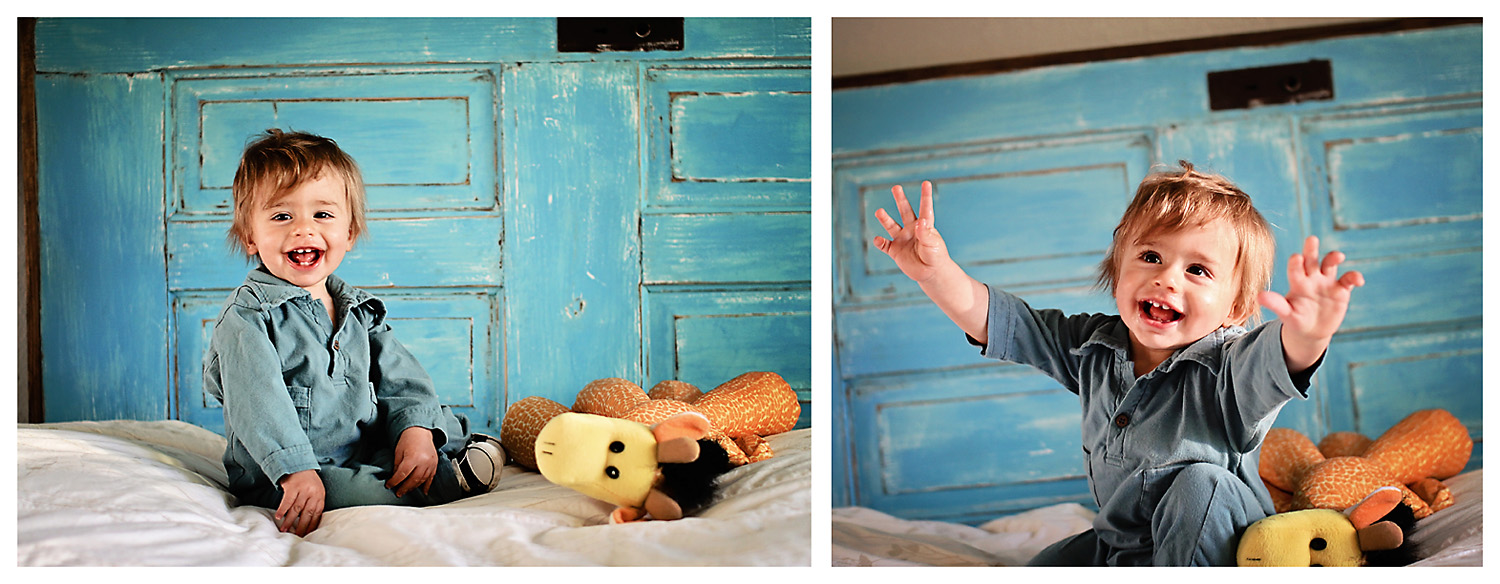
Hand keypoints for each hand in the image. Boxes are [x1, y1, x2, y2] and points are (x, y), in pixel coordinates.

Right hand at [275, 469, 324, 535]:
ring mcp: (303, 490)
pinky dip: (282, 510)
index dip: (311, 526)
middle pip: (307, 514)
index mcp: (320, 497)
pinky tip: (278, 517)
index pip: (317, 515)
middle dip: (301, 527)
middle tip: (296, 536)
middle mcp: (313, 494)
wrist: (299, 465)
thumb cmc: (308, 482)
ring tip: (284, 530)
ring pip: (296, 509)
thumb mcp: (316, 492)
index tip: (307, 535)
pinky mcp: (292, 487)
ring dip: (289, 521)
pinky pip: (287, 501)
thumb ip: (314, 504)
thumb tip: (310, 523)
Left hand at [387, 426, 438, 497]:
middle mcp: (423, 462)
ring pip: (422, 480)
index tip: (389, 485)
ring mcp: (430, 464)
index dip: (394, 481)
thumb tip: (395, 477)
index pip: (402, 474)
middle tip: (398, 493)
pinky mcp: (434, 464)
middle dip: (404, 488)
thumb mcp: (398, 451)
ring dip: (414, 487)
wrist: (421, 431)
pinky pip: (431, 478)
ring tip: (407, 491)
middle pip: (412, 480)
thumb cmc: (408, 439)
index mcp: (413, 458)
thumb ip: (397, 466)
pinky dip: (427, 485)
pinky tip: (424, 492)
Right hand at [873, 181, 950, 283]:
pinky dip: (880, 242)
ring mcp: (902, 239)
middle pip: (905, 211)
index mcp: (925, 226)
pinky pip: (885, 245)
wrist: (931, 274)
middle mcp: (912, 229)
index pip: (925, 209)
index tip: (926, 183)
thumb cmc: (936, 257)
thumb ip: (925, 233)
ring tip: (879, 211)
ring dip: (885, 219)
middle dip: (900, 199)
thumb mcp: (932, 245)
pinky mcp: (895, 250)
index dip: (925, 196)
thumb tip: (919, 222)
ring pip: (892, 226)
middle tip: (896, 187)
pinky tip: (878, 240)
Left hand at [1257, 236, 1364, 372]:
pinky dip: (1354, 277)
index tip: (1297, 257)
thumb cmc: (1295, 320)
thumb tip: (1258, 296)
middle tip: (1311, 239)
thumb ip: (1276, 304)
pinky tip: (1359, 280)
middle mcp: (1311, 278)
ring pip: (1330, 264)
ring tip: (1338, 256)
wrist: (1311, 331)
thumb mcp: (1286, 314)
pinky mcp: (1341, 290)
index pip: (1295, 268)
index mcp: (1297, 282)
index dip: (1296, 263)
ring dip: (1333, 258)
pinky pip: (1348, 280)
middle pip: (1311, 259)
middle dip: (1311, 249)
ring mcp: (1327, 282)